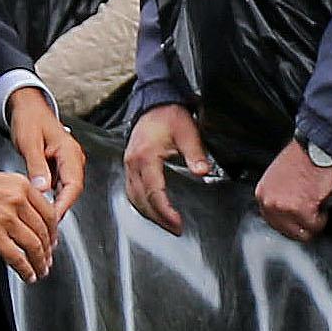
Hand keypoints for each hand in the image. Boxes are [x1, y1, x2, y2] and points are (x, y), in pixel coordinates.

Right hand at [0, 161, 59, 282]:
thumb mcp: (1, 180)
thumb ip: (21, 196)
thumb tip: (34, 216)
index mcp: (22, 185)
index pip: (49, 212)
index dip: (54, 231)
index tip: (53, 240)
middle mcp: (17, 200)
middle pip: (43, 231)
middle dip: (48, 249)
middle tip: (48, 258)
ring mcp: (6, 218)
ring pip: (33, 245)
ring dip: (40, 261)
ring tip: (41, 269)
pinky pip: (16, 256)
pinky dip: (26, 269)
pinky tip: (28, 274)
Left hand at [8, 85, 82, 224]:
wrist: (27, 106)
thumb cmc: (29, 118)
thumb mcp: (29, 142)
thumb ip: (36, 166)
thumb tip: (43, 189)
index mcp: (70, 152)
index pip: (73, 185)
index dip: (65, 204)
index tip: (54, 218)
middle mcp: (73, 159)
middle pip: (73, 191)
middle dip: (62, 209)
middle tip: (48, 226)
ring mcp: (69, 163)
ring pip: (67, 190)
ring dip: (58, 205)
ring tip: (45, 221)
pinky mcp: (61, 166)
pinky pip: (61, 186)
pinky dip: (53, 197)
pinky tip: (43, 206)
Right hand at [120, 103, 216, 233]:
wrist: (155, 101)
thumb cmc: (171, 115)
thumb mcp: (188, 132)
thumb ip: (195, 153)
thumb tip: (202, 172)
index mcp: (146, 156)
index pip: (153, 193)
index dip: (165, 212)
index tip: (178, 224)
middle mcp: (133, 163)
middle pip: (142, 200)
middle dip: (158, 218)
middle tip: (176, 229)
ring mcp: (129, 164)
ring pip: (134, 197)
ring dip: (149, 213)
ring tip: (167, 224)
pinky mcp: (130, 164)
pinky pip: (131, 190)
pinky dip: (141, 203)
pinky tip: (153, 209)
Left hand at [256, 136, 331, 243]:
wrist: (316, 146)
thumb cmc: (302, 157)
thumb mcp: (279, 177)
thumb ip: (278, 196)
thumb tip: (287, 213)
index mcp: (262, 194)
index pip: (274, 222)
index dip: (291, 223)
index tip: (300, 220)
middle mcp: (269, 202)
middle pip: (287, 231)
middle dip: (302, 226)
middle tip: (312, 217)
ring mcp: (284, 207)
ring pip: (302, 232)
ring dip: (313, 224)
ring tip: (319, 211)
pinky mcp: (302, 209)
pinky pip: (315, 226)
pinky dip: (323, 220)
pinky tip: (324, 207)